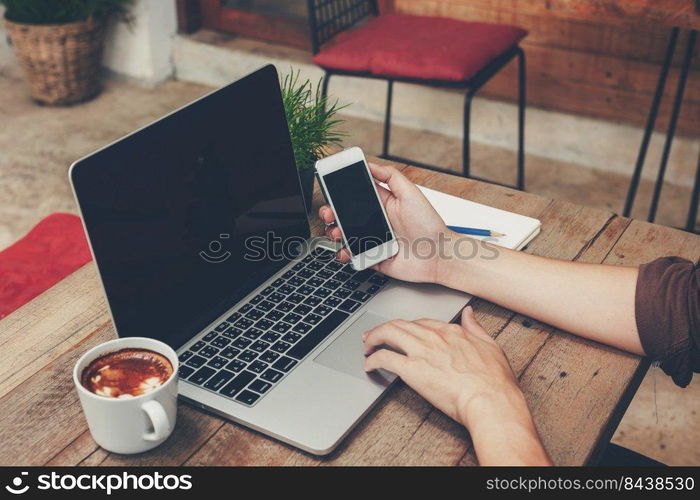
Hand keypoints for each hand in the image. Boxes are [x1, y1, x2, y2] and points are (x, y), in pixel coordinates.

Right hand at [319, 163, 448, 282]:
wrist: (439, 256)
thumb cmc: (430, 225)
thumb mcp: (411, 193)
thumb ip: (390, 177)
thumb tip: (370, 164)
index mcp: (383, 204)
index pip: (356, 194)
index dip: (341, 191)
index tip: (330, 186)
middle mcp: (375, 221)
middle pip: (345, 215)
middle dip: (332, 212)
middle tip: (329, 212)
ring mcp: (373, 239)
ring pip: (344, 235)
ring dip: (334, 232)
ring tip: (336, 231)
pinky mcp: (372, 257)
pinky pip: (352, 255)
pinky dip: (344, 253)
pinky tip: (345, 249)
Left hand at [363, 306, 550, 464]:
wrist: (490, 400)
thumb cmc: (494, 382)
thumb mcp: (490, 346)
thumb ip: (476, 328)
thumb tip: (469, 313)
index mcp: (452, 332)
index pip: (422, 323)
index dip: (409, 327)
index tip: (403, 333)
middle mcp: (434, 337)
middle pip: (401, 324)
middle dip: (384, 328)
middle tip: (374, 336)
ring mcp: (421, 351)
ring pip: (388, 333)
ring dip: (373, 338)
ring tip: (367, 346)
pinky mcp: (411, 369)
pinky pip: (385, 358)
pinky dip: (373, 359)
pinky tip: (369, 365)